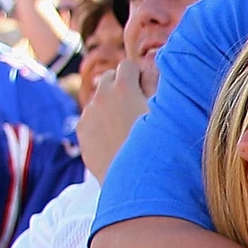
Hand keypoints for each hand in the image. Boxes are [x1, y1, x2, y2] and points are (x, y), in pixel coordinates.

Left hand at [77, 57, 149, 180]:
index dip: (139, 76)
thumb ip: (159, 84)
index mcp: (123, 88)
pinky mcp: (81, 132)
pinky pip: (90, 117)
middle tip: (137, 105)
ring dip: (110, 105)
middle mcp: (101, 97)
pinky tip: (115, 138)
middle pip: (109, 77)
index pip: (127, 65)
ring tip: (127, 126)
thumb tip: (156, 66)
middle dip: (122, 86)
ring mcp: (88, 114)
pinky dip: (100, 122)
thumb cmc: (160, 146)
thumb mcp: (166, 112)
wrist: (137, 182)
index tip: (147, 90)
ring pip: (99, 99)